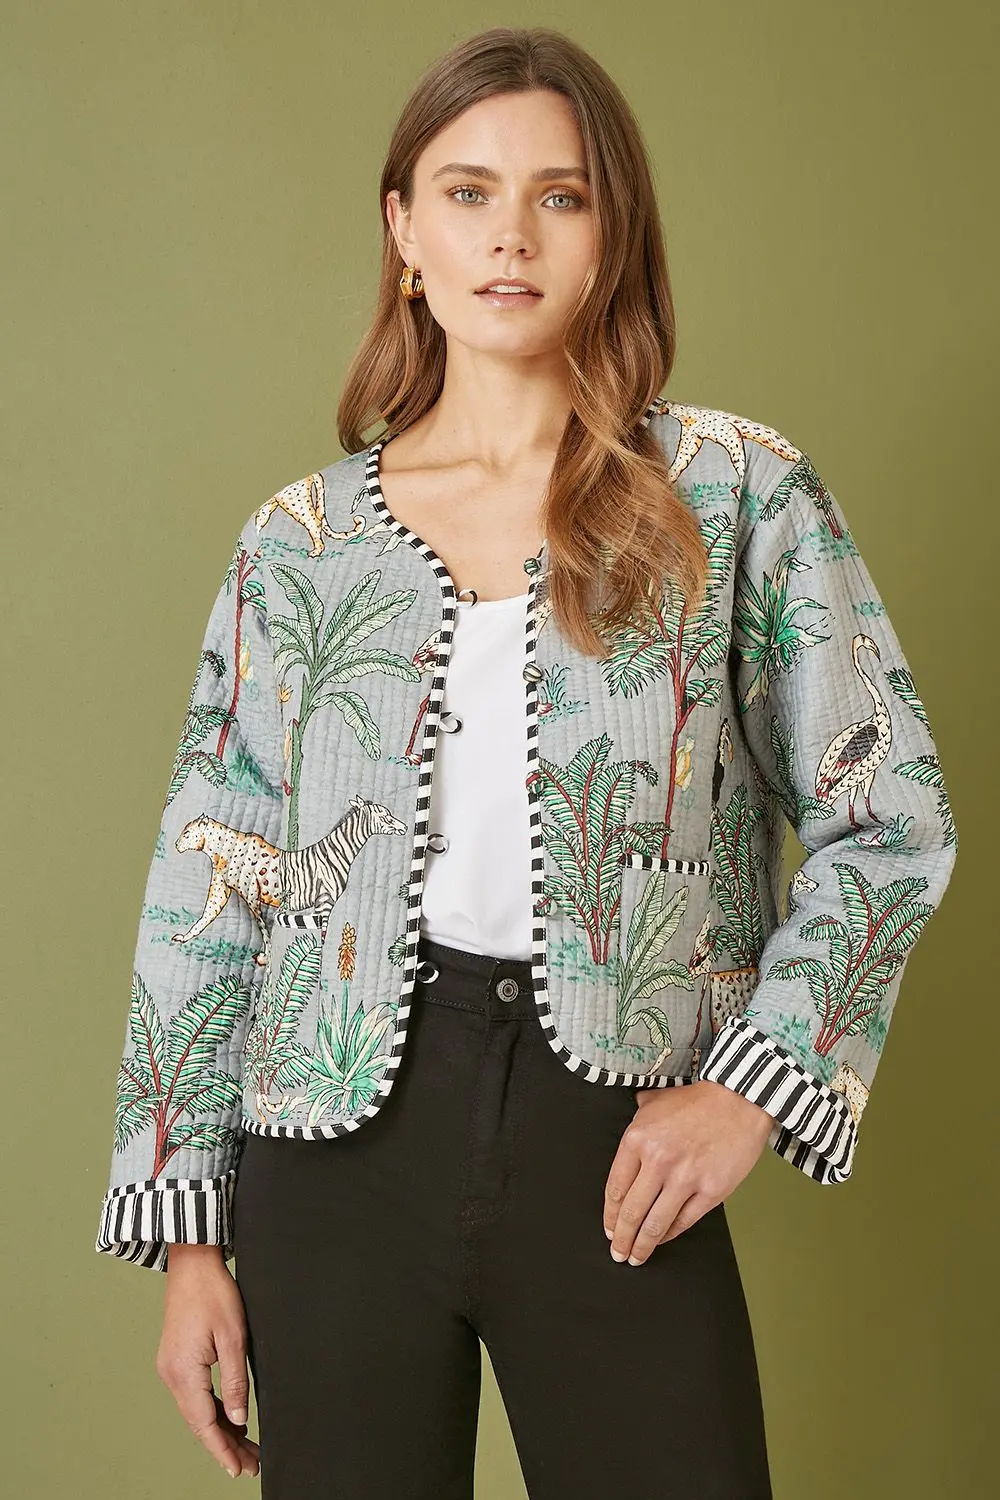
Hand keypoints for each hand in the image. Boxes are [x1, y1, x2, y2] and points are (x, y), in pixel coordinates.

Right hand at [156, 1244, 260, 1479]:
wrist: (192, 1264)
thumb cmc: (213, 1293)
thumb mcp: (234, 1337)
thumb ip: (236, 1382)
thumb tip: (240, 1419)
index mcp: (184, 1373)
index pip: (204, 1424)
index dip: (223, 1450)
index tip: (240, 1469)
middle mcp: (171, 1375)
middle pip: (199, 1423)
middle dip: (224, 1446)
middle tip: (250, 1464)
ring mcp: (171, 1368)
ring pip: (197, 1411)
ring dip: (220, 1429)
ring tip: (245, 1448)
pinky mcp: (176, 1360)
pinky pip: (194, 1395)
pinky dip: (213, 1410)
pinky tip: (230, 1419)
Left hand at [603, 1080, 774, 1265]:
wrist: (739, 1100)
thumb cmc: (698, 1101)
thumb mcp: (656, 1101)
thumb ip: (637, 1119)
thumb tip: (629, 1132)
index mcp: (638, 1139)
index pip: (615, 1189)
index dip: (610, 1216)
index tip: (609, 1229)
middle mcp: (658, 1160)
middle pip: (631, 1212)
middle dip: (622, 1239)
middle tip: (618, 1252)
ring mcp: (685, 1178)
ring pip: (655, 1223)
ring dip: (643, 1245)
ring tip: (637, 1257)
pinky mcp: (710, 1191)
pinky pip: (683, 1221)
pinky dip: (670, 1235)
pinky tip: (663, 1240)